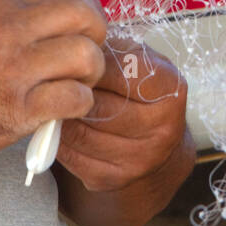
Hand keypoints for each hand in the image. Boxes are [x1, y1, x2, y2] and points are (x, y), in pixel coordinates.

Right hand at [0, 0, 107, 162]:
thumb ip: (15, 16)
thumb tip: (64, 16)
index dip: (83, 10)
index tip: (82, 29)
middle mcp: (8, 32)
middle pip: (84, 18)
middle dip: (96, 37)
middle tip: (87, 56)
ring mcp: (14, 71)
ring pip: (86, 58)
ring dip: (91, 74)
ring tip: (77, 84)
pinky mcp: (18, 110)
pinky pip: (74, 98)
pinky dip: (79, 104)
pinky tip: (66, 108)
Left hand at [56, 38, 191, 192]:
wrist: (160, 141)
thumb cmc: (141, 90)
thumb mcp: (138, 60)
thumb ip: (110, 50)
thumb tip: (71, 47)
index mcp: (171, 89)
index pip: (118, 71)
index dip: (89, 64)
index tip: (75, 58)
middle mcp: (162, 128)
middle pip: (97, 106)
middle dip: (71, 91)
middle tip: (56, 80)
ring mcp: (139, 159)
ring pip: (79, 133)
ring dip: (61, 115)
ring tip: (55, 100)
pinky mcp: (113, 179)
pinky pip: (71, 155)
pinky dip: (58, 138)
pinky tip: (60, 124)